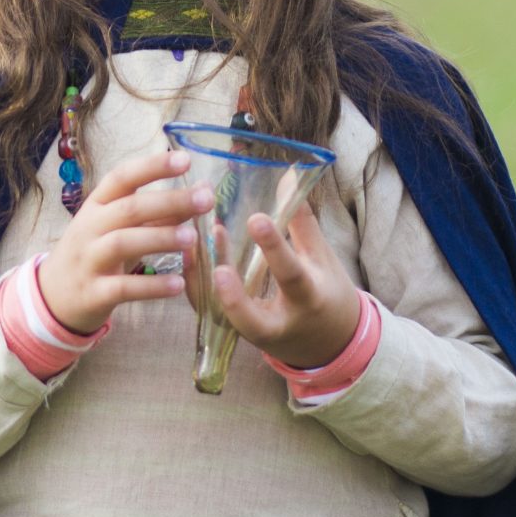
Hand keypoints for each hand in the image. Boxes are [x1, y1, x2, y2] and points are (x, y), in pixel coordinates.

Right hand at [39, 146, 208, 335]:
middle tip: (206, 200)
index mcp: (96, 206)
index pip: (121, 178)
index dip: (152, 167)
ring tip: (193, 238)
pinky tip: (178, 284)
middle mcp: (89, 228)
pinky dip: (152, 286)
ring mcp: (88, 260)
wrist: (55, 296)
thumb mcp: (118, 229)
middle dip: (169, 201)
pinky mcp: (93, 292)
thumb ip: (156, 215)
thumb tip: (199, 194)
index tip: (185, 159)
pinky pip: (123, 288)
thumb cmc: (94, 254)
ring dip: (160, 238)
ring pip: (122, 243)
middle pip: (129, 209)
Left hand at [200, 197, 361, 370]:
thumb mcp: (322, 257)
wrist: (326, 342)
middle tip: (216, 267)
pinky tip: (189, 255)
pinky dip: (198, 287)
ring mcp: (253, 334)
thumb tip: (289, 175)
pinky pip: (211, 312)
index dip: (274, 248)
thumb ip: (301, 220)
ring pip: (222, 317)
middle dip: (232, 296)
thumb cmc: (326, 292)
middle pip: (251, 317)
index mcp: (308, 299)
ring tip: (192, 246)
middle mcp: (279, 324)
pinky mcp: (234, 333)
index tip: (256, 219)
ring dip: (203, 285)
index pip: (291, 275)